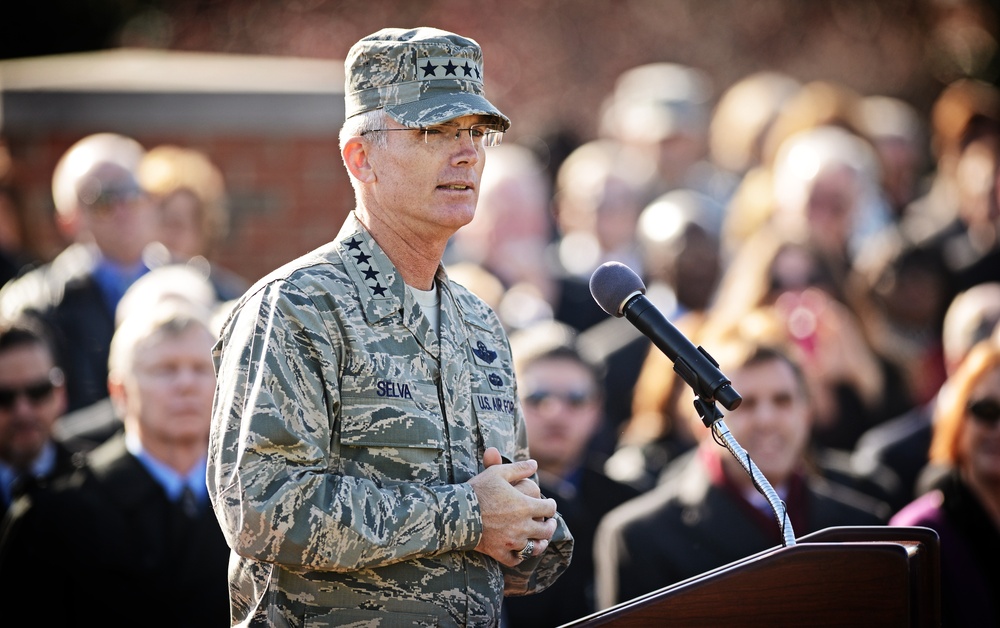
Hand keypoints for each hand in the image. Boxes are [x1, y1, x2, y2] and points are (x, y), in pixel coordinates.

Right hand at [469, 447, 557, 566]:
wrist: (456, 512)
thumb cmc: (478, 490)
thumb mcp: (498, 472)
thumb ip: (519, 468)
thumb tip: (535, 464)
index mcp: (525, 506)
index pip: (549, 508)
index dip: (551, 505)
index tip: (549, 504)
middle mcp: (522, 526)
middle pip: (546, 530)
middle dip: (551, 525)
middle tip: (550, 522)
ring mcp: (511, 542)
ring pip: (534, 547)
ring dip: (540, 542)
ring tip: (540, 539)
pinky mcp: (499, 552)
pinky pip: (516, 560)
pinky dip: (520, 556)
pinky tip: (521, 551)